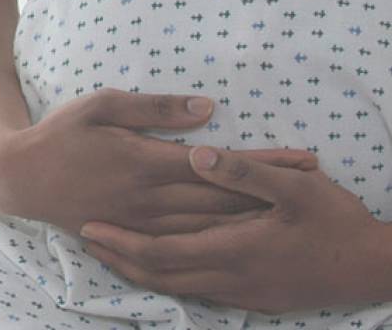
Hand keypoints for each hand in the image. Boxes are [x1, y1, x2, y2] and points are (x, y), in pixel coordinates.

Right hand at [0, 87, 318, 238]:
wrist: (22, 177)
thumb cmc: (61, 133)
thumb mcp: (102, 104)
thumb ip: (154, 107)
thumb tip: (206, 108)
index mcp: (147, 161)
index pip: (220, 163)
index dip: (263, 161)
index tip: (300, 156)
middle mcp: (153, 199)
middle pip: (225, 197)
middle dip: (273, 189)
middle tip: (313, 181)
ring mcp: (147, 224)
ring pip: (214, 227)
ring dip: (257, 218)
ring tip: (292, 211)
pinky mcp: (138, 238)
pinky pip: (191, 245)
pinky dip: (225, 242)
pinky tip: (245, 240)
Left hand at [79, 146, 388, 314]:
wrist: (376, 268)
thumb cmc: (336, 221)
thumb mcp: (294, 186)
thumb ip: (243, 170)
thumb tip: (198, 152)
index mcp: (235, 249)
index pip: (163, 252)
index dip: (123, 241)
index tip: (90, 225)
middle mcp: (234, 278)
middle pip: (162, 276)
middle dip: (121, 259)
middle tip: (86, 239)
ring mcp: (247, 293)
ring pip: (180, 288)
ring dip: (141, 271)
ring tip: (110, 252)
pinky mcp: (258, 297)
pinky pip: (202, 293)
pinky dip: (171, 279)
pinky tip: (162, 268)